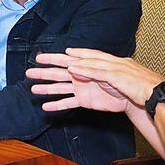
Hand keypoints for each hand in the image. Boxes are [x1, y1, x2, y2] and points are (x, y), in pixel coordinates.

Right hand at [28, 48, 164, 111]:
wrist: (136, 96)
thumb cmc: (126, 79)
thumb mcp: (109, 71)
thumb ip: (90, 69)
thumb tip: (72, 66)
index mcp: (87, 64)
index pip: (67, 59)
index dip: (53, 58)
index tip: (40, 57)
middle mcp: (82, 75)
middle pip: (59, 72)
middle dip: (44, 72)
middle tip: (29, 72)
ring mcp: (82, 88)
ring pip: (60, 87)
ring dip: (46, 88)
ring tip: (33, 89)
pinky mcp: (85, 101)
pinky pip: (68, 103)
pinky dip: (57, 105)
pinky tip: (46, 107)